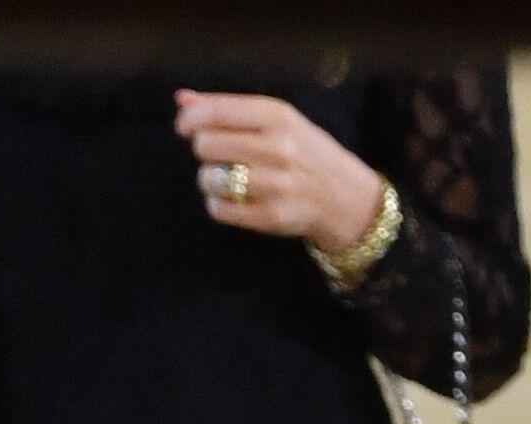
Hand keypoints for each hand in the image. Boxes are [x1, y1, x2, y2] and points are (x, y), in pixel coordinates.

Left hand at [174, 90, 388, 261]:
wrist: (348, 199)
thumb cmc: (306, 153)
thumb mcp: (277, 120)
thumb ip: (228, 108)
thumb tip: (181, 99)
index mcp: (277, 116)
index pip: (216, 112)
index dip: (190, 119)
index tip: (184, 127)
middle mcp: (278, 149)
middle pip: (207, 145)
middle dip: (204, 150)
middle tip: (218, 156)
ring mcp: (277, 185)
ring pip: (211, 178)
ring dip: (210, 179)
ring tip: (226, 179)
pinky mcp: (274, 217)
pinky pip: (221, 210)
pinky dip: (217, 205)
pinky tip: (229, 200)